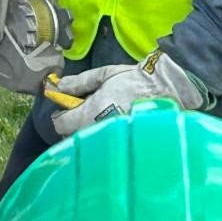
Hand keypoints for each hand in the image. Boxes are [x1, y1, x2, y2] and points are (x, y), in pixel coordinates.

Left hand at [51, 50, 209, 137]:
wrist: (163, 90)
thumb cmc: (133, 80)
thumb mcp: (105, 75)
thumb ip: (80, 82)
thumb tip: (58, 86)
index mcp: (90, 111)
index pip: (60, 124)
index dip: (60, 115)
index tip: (68, 108)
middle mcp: (95, 130)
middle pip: (71, 137)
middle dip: (72, 126)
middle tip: (84, 113)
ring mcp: (108, 139)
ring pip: (86, 142)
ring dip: (86, 133)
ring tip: (98, 121)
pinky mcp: (120, 143)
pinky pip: (101, 145)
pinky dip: (100, 139)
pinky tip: (110, 129)